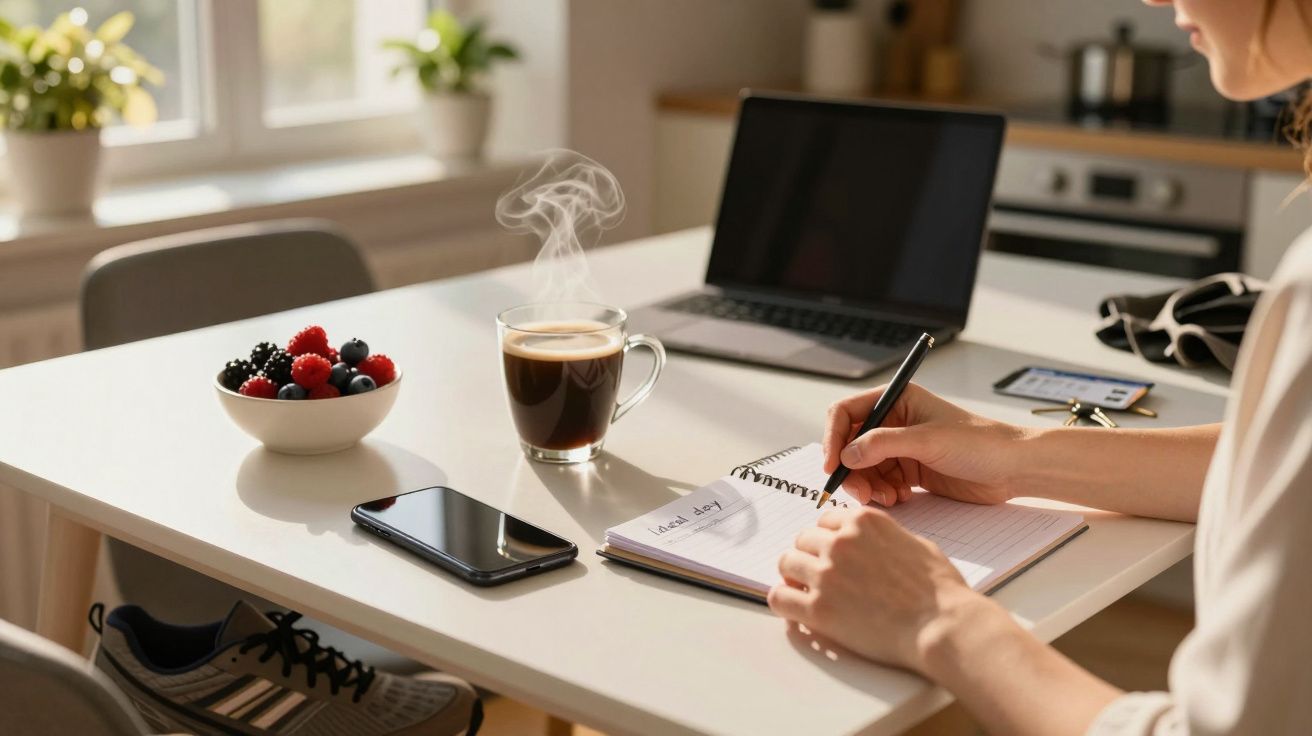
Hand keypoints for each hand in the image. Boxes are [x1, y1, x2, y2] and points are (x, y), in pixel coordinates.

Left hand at [768, 507, 984, 671]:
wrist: (940, 625)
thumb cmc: (939, 590)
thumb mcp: (916, 544)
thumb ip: (886, 537)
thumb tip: (875, 542)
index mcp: (863, 521)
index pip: (825, 520)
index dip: (827, 538)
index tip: (829, 552)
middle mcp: (840, 542)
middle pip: (802, 540)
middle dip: (809, 555)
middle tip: (817, 574)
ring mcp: (826, 574)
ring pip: (786, 563)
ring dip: (793, 576)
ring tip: (804, 591)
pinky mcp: (818, 609)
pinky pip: (780, 598)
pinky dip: (783, 602)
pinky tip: (794, 609)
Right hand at [823, 383, 1027, 506]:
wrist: (1013, 468)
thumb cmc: (980, 442)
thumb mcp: (928, 439)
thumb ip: (883, 444)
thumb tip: (846, 454)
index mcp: (897, 400)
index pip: (848, 413)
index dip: (834, 438)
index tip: (833, 465)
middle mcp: (895, 422)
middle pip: (851, 444)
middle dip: (851, 469)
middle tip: (860, 492)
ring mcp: (902, 447)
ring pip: (864, 467)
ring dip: (868, 485)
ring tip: (887, 498)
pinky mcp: (910, 470)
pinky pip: (881, 482)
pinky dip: (883, 493)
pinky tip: (900, 498)